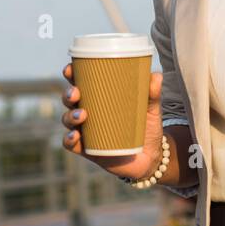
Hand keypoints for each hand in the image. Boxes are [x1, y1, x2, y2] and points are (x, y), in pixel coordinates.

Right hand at [60, 62, 166, 181]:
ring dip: (70, 116)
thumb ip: (152, 94)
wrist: (150, 156)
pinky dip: (69, 139)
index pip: (80, 82)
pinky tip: (75, 135)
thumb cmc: (147, 127)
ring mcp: (86, 131)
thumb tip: (156, 75)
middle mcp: (88, 112)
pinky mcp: (87, 149)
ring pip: (68, 120)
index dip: (71, 74)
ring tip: (82, 115)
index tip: (70, 69)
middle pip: (70, 100)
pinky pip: (70, 144)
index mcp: (99, 98)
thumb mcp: (150, 109)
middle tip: (76, 93)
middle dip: (68, 94)